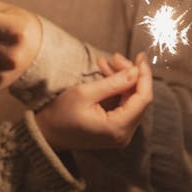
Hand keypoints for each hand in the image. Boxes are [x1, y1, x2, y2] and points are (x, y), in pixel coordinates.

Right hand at [35, 52, 152, 150]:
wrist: (46, 133)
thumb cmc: (61, 115)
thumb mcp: (85, 93)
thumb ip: (114, 83)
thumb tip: (136, 72)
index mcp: (117, 128)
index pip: (143, 99)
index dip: (144, 75)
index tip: (140, 56)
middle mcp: (123, 134)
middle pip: (138, 99)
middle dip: (129, 75)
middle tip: (115, 57)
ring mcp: (120, 133)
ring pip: (131, 100)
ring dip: (122, 80)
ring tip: (107, 62)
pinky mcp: (115, 129)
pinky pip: (122, 105)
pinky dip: (116, 89)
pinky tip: (106, 73)